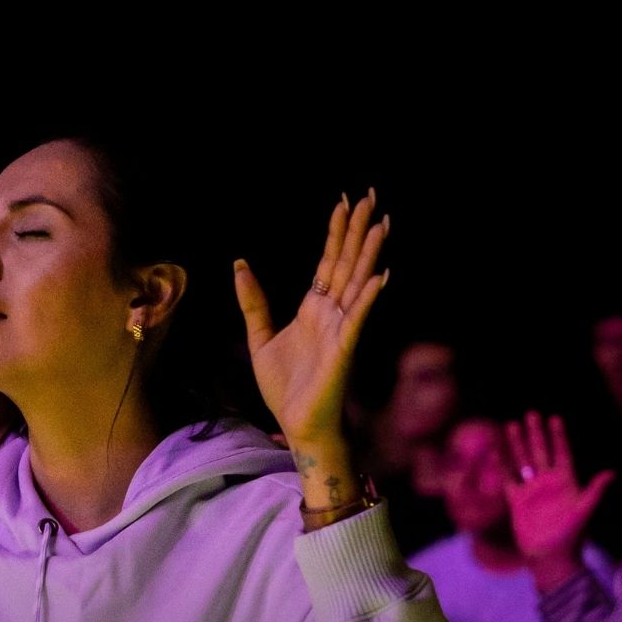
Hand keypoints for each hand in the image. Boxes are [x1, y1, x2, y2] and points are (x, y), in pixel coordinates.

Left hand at [236, 190, 389, 446]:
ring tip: (381, 223)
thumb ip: (253, 302)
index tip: (344, 203)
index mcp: (314, 309)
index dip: (337, 233)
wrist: (297, 425)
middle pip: (346, 264)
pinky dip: (366, 298)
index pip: (328, 262)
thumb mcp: (259, 338)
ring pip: (355, 283)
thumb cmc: (285, 388)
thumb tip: (240, 264)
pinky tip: (378, 276)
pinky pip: (356, 320)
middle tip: (369, 196)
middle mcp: (332, 314)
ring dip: (368, 254)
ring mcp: (341, 330)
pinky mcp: (343, 350)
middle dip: (357, 231)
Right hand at [502, 412, 611, 583]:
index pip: (561, 453)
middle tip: (531, 414)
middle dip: (536, 433)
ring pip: (523, 461)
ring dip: (517, 444)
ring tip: (511, 425)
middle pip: (540, 452)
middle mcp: (548, 483)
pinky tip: (496, 452)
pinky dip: (502, 466)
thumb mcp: (584, 510)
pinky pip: (508, 479)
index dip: (558, 436)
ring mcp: (531, 491)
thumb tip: (611, 473)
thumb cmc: (571, 535)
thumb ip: (595, 490)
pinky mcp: (517, 501)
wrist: (550, 557)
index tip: (554, 418)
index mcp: (566, 482)